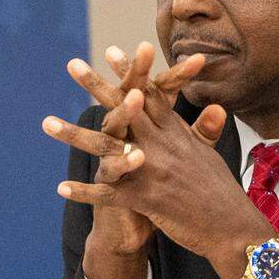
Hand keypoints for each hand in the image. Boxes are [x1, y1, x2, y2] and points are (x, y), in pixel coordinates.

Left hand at [46, 80, 275, 278]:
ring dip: (73, 135)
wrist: (232, 227)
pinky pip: (109, 194)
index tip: (112, 52)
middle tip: (72, 64)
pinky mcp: (147, 199)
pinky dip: (85, 192)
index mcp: (175, 134)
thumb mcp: (211, 155)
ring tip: (46, 123)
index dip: (130, 73)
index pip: (148, 96)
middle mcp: (160, 146)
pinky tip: (61, 189)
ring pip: (106, 148)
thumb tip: (214, 107)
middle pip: (122, 109)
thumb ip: (205, 131)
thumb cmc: (221, 192)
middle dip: (96, 86)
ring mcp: (151, 171)